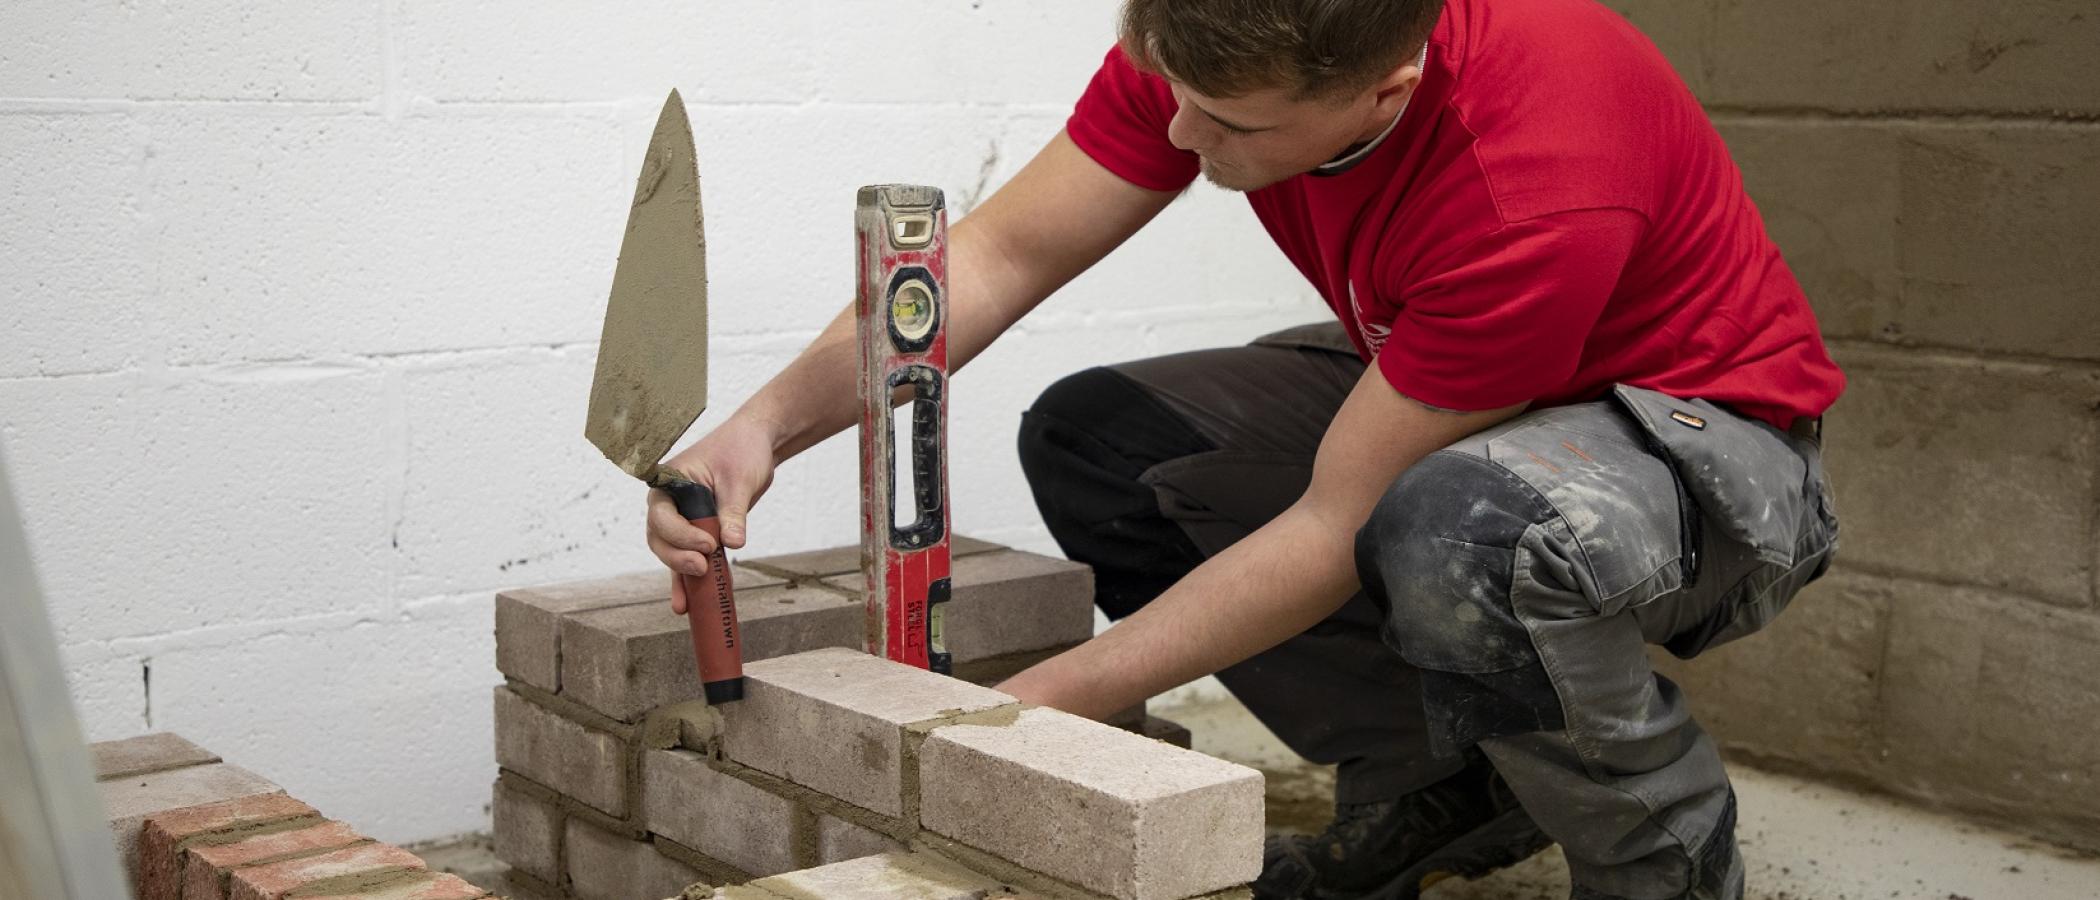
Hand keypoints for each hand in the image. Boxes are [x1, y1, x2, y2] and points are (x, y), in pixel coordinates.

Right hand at [647, 418, 776, 613]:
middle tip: (703, 568)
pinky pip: (688, 557)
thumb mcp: (739, 481)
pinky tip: (688, 604)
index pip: (662, 515)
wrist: (756, 443)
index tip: (708, 544)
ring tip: (690, 601)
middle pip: (660, 538)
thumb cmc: (742, 450)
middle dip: (678, 558)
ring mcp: (682, 518)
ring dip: (680, 575)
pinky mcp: (698, 531)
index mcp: (669, 482)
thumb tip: (732, 543)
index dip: (681, 535)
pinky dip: (688, 580)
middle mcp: (669, 502)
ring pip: (671, 552)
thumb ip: (733, 513)